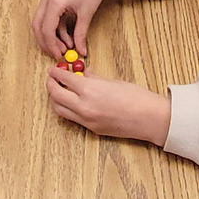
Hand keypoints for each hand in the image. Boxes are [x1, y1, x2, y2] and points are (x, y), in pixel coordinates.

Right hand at [32, 0, 126, 57]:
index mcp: (55, 0)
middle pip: (38, 25)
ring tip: (67, 45)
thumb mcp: (87, 14)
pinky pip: (49, 14)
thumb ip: (81, 34)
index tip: (58, 55)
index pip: (46, 29)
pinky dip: (56, 26)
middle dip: (47, 41)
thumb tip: (80, 50)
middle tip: (58, 52)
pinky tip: (67, 35)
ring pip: (42, 20)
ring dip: (52, 35)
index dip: (51, 45)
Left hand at [46, 65, 170, 145]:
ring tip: (59, 90)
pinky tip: (73, 102)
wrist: (148, 118)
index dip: (56, 72)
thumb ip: (93, 77)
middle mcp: (84, 106)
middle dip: (51, 85)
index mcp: (89, 90)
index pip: (64, 79)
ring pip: (60, 110)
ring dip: (56, 99)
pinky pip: (72, 118)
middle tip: (51, 78)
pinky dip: (68, 109)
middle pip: (56, 95)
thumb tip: (82, 73)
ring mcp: (86, 120)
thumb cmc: (135, 97)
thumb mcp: (112, 81)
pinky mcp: (91, 129)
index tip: (52, 69)